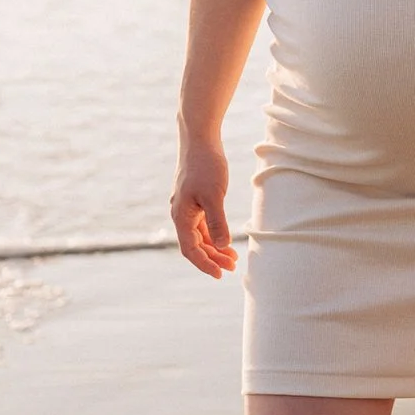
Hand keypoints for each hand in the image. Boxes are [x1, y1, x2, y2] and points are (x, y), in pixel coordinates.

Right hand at [171, 139, 238, 276]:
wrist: (200, 140)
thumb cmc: (206, 166)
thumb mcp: (214, 195)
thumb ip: (217, 221)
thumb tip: (222, 245)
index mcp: (181, 216)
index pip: (190, 249)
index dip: (204, 264)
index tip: (220, 274)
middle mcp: (181, 215)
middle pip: (195, 245)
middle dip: (213, 257)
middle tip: (233, 266)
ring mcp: (187, 208)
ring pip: (199, 235)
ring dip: (214, 247)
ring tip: (232, 257)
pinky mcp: (195, 200)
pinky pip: (202, 224)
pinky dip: (214, 233)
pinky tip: (225, 239)